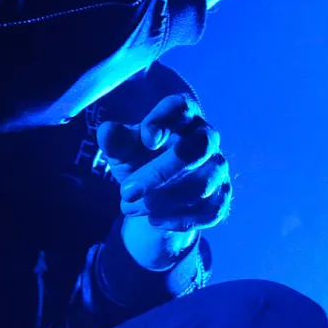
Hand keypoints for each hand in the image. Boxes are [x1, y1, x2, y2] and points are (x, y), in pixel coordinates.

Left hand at [97, 90, 230, 261]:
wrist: (155, 197)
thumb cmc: (140, 162)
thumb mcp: (123, 152)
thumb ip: (116, 141)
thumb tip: (106, 131)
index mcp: (182, 116)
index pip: (181, 107)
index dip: (165, 120)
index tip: (146, 139)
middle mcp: (206, 138)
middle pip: (195, 150)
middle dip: (159, 174)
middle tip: (126, 191)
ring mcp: (218, 169)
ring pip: (201, 187)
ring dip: (161, 202)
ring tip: (129, 208)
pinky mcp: (221, 198)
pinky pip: (208, 212)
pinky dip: (176, 220)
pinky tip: (153, 220)